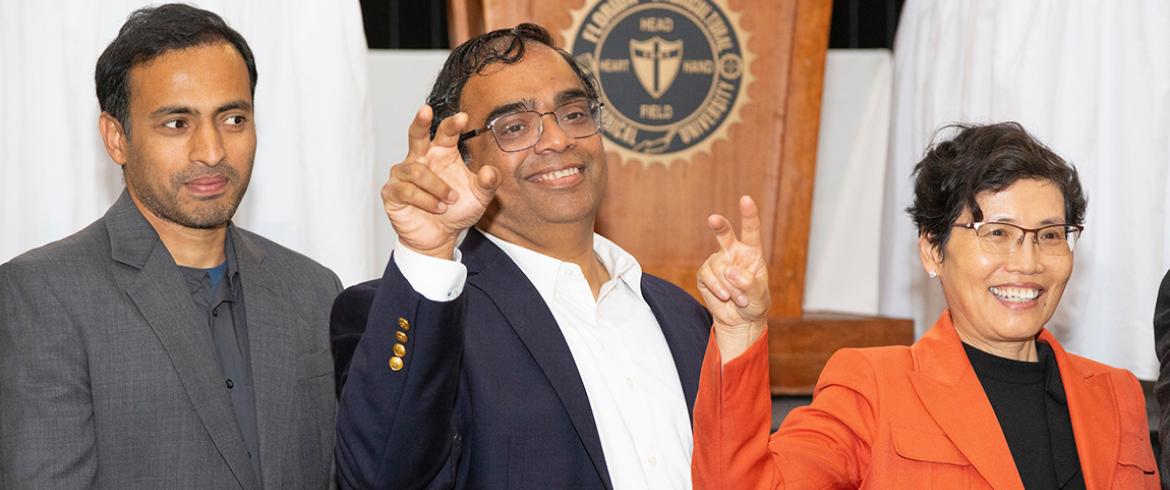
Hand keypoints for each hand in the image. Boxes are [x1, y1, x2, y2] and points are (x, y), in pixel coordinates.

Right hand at [382, 105, 499, 258]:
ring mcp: (403, 174)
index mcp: (441, 153)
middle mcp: (421, 159)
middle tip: (426, 110)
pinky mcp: (392, 192)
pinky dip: (425, 200)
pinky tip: (437, 208)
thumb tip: (490, 171)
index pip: (446, 133)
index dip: (452, 124)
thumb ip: (488, 184)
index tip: (463, 117)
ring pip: (417, 171)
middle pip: (416, 134)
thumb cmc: (456, 211)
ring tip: (449, 201)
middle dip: (420, 122)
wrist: (440, 237)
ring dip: (436, 186)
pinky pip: (406, 190)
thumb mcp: (479, 198)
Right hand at [697, 195, 769, 362]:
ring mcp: (718, 263)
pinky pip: (708, 277)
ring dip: (729, 286)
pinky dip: (717, 288)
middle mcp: (733, 253)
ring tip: (738, 299)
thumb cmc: (755, 305)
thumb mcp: (760, 297)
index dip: (748, 214)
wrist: (740, 321)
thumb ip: (749, 283)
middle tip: (713, 219)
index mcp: (751, 253)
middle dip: (719, 226)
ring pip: (719, 267)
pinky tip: (724, 297)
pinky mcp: (705, 275)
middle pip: (724, 234)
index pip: (750, 230)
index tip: (745, 200)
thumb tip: (731, 270)